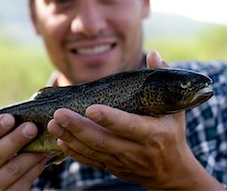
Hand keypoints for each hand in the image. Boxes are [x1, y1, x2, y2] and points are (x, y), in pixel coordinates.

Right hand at [0, 114, 50, 190]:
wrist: (2, 189)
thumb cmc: (0, 160)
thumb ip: (2, 135)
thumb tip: (25, 116)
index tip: (10, 118)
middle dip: (15, 139)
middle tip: (32, 127)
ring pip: (13, 168)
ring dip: (32, 154)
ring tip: (44, 142)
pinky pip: (25, 180)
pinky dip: (37, 166)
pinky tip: (45, 156)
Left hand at [47, 51, 222, 188]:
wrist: (172, 173)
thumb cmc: (172, 134)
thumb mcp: (174, 109)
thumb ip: (161, 80)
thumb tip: (153, 54)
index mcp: (153, 134)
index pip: (128, 126)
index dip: (109, 119)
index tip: (90, 109)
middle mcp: (136, 150)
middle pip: (103, 140)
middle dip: (78, 127)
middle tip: (59, 114)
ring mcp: (123, 162)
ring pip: (93, 151)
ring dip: (71, 138)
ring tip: (53, 124)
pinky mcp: (113, 168)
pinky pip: (91, 161)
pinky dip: (74, 152)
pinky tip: (61, 140)